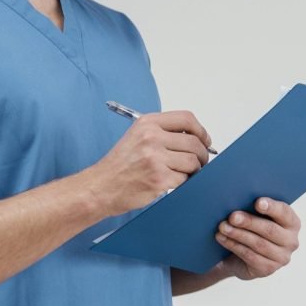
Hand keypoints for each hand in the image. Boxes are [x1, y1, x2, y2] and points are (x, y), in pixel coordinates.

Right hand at [89, 111, 212, 216]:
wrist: (101, 187)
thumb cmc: (120, 165)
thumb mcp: (137, 137)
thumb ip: (164, 132)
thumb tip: (196, 137)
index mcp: (148, 124)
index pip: (187, 118)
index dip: (201, 131)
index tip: (205, 140)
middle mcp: (151, 138)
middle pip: (194, 141)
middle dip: (202, 154)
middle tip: (199, 162)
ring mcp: (155, 158)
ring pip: (193, 161)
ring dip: (194, 170)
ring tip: (183, 172)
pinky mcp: (159, 178)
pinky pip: (185, 178)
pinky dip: (183, 182)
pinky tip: (171, 181)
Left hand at [215, 198, 300, 280]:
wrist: (242, 257)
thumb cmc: (252, 229)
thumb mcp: (257, 217)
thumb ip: (255, 208)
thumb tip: (240, 197)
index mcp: (292, 223)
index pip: (285, 213)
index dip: (272, 207)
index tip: (257, 202)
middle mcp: (291, 241)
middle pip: (270, 230)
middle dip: (249, 222)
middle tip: (232, 216)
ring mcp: (281, 257)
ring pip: (258, 244)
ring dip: (238, 234)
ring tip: (222, 227)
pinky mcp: (268, 269)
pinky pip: (250, 256)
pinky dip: (234, 245)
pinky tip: (222, 238)